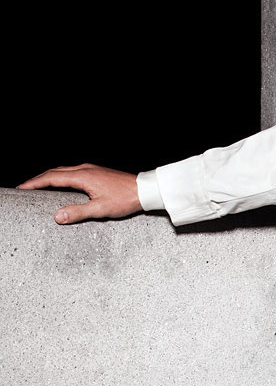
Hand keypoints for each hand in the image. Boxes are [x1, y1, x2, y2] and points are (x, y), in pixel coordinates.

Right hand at [18, 163, 141, 223]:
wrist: (145, 190)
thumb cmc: (125, 199)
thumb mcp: (100, 209)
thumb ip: (78, 212)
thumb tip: (58, 216)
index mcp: (82, 176)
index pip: (51, 178)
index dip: (34, 183)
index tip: (21, 188)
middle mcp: (85, 169)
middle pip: (55, 172)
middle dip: (38, 179)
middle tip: (25, 188)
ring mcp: (91, 169)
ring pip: (63, 170)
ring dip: (49, 177)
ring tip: (38, 185)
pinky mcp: (97, 172)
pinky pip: (72, 171)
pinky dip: (61, 176)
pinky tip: (61, 184)